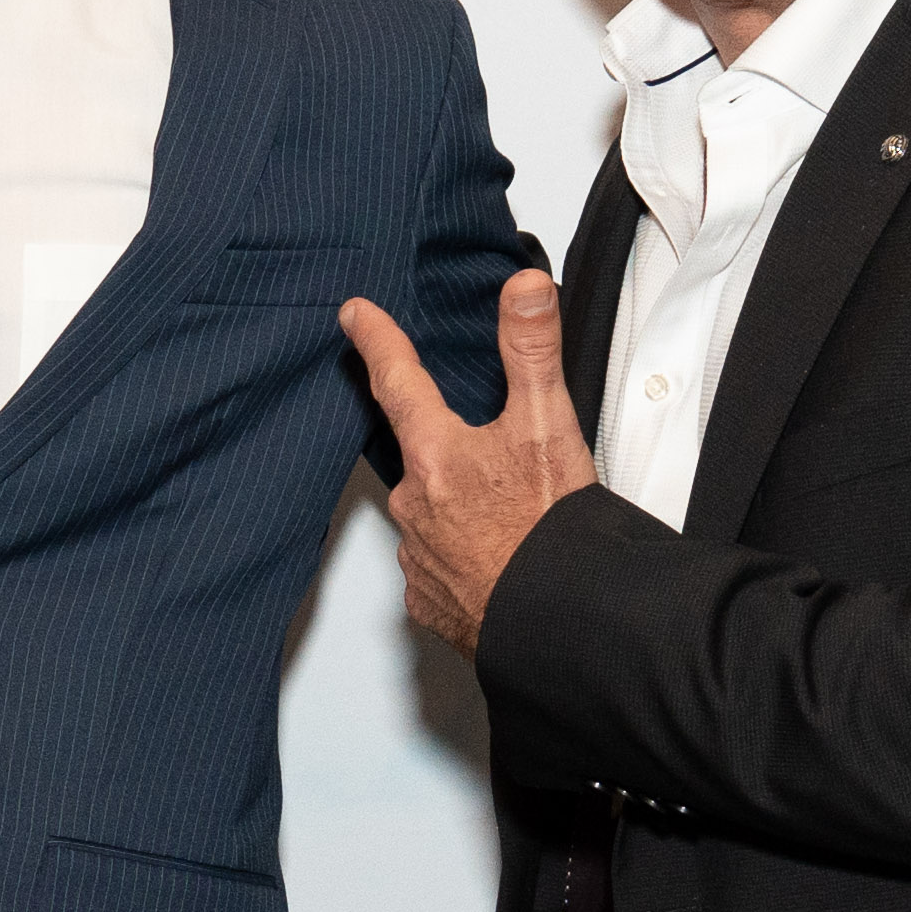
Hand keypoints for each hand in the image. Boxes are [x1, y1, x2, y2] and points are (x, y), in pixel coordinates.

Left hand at [342, 269, 602, 648]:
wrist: (556, 624)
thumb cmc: (550, 533)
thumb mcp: (547, 427)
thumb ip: (532, 351)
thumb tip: (523, 288)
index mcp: (438, 455)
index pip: (397, 380)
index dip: (377, 341)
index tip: (354, 316)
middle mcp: (415, 506)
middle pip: (418, 454)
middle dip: (442, 448)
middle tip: (485, 454)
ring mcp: (418, 558)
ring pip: (427, 514)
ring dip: (453, 507)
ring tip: (503, 515)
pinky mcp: (430, 603)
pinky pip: (435, 568)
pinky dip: (458, 558)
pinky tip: (491, 559)